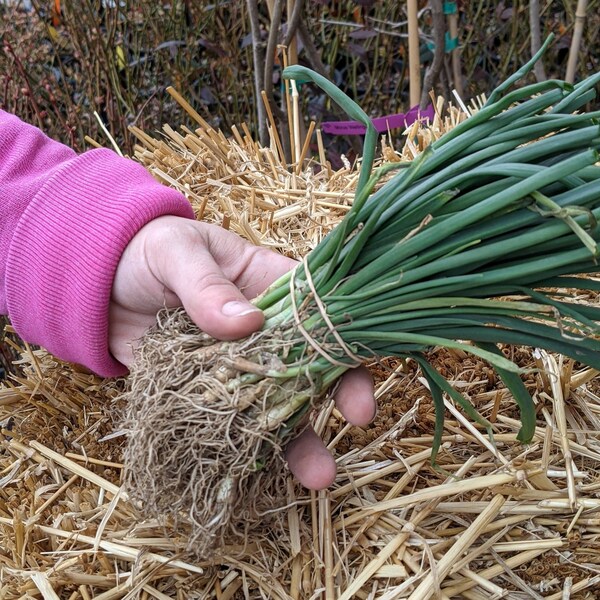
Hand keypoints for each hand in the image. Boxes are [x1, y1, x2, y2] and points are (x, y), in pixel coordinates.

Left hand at [110, 215, 374, 489]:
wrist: (97, 283)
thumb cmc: (146, 251)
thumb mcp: (177, 253)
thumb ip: (206, 285)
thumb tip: (245, 321)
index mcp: (268, 285)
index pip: (319, 310)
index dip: (344, 336)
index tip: (362, 359)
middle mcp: (262, 329)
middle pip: (308, 362)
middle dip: (336, 392)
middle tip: (360, 419)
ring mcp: (234, 364)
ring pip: (274, 402)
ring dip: (298, 437)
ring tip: (318, 474)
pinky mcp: (203, 391)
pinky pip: (229, 420)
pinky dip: (244, 447)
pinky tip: (257, 473)